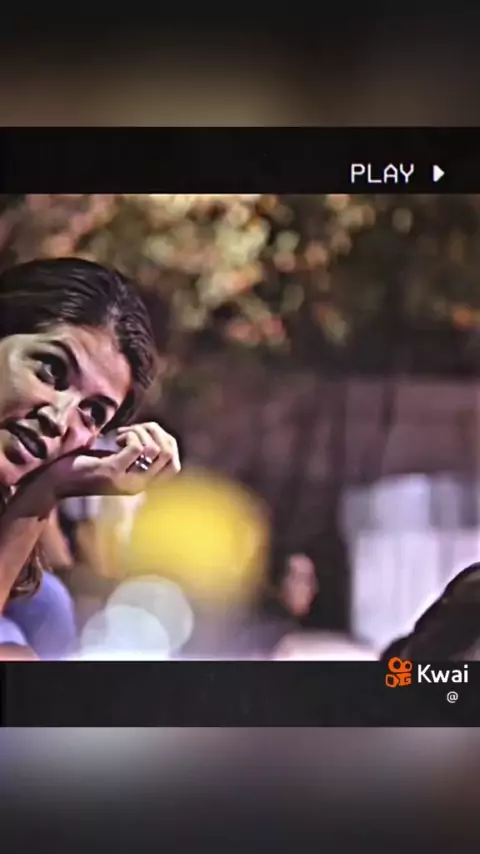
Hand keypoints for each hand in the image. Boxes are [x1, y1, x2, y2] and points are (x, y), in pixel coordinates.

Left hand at [40, 422, 180, 498]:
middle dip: (156, 434)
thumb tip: (158, 433)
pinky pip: (135, 448)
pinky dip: (128, 435)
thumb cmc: (83, 466)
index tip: (146, 435)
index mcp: (142, 485)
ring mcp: (126, 481)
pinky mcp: (112, 472)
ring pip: (155, 450)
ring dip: (141, 433)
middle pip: (169, 456)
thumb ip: (138, 454)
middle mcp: (138, 486)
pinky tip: (113, 437)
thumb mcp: (116, 461)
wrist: (54, 482)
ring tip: (121, 434)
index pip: (175, 467)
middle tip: (134, 430)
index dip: (168, 444)